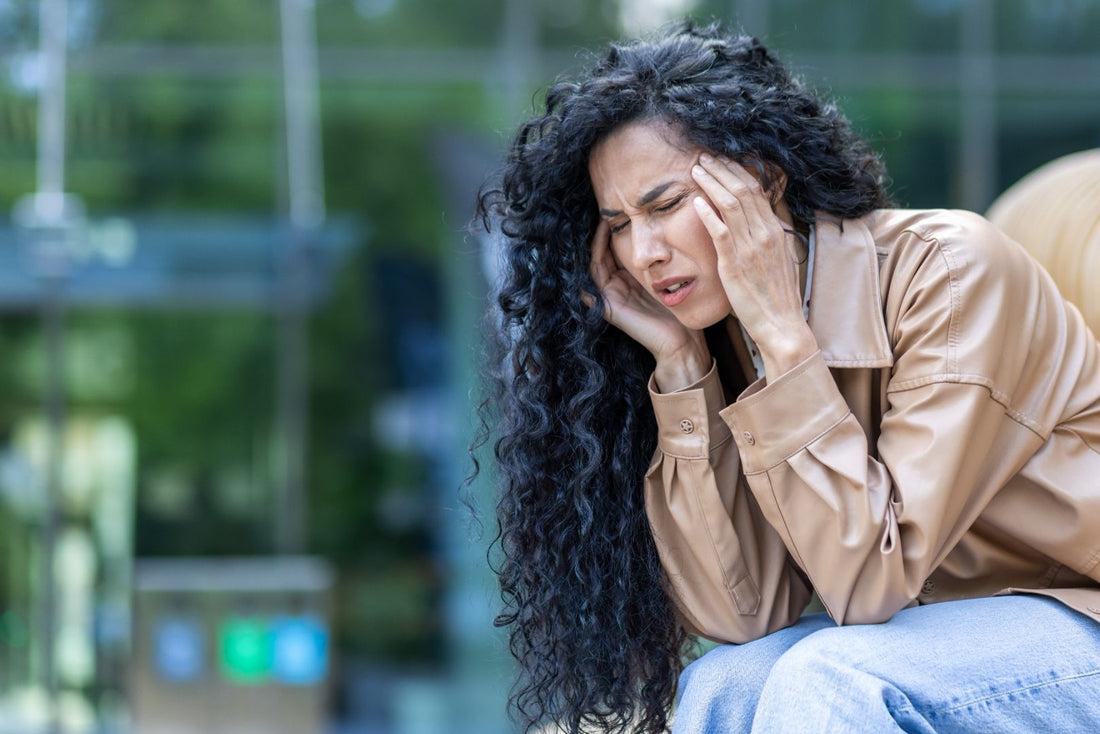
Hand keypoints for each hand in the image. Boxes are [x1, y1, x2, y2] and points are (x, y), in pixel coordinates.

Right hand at [585, 219, 709, 390]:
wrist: (682, 342)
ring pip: (595, 264)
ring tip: (604, 222)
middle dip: (604, 233)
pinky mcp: (608, 308)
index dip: (617, 230)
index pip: (617, 250)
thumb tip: (673, 230)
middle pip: (603, 254)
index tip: (623, 210)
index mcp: (631, 281)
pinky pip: (593, 283)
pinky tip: (595, 246)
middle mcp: (618, 288)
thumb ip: (669, 259)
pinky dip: (593, 263)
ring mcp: (611, 298)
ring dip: (597, 243)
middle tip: (608, 210)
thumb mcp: (674, 277)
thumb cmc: (683, 311)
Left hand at [690, 155, 816, 377]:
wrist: (781, 325)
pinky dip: (708, 213)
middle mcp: (765, 234)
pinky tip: (696, 201)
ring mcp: (751, 248)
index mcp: (775, 231)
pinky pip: (721, 232)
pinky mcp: (736, 264)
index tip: (721, 159)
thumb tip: (754, 220)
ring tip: (696, 169)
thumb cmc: (775, 296)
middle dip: (722, 169)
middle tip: (704, 155)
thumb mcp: (775, 260)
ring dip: (712, 182)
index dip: (737, 170)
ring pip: (732, 204)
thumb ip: (764, 238)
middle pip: (743, 189)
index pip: (756, 190)